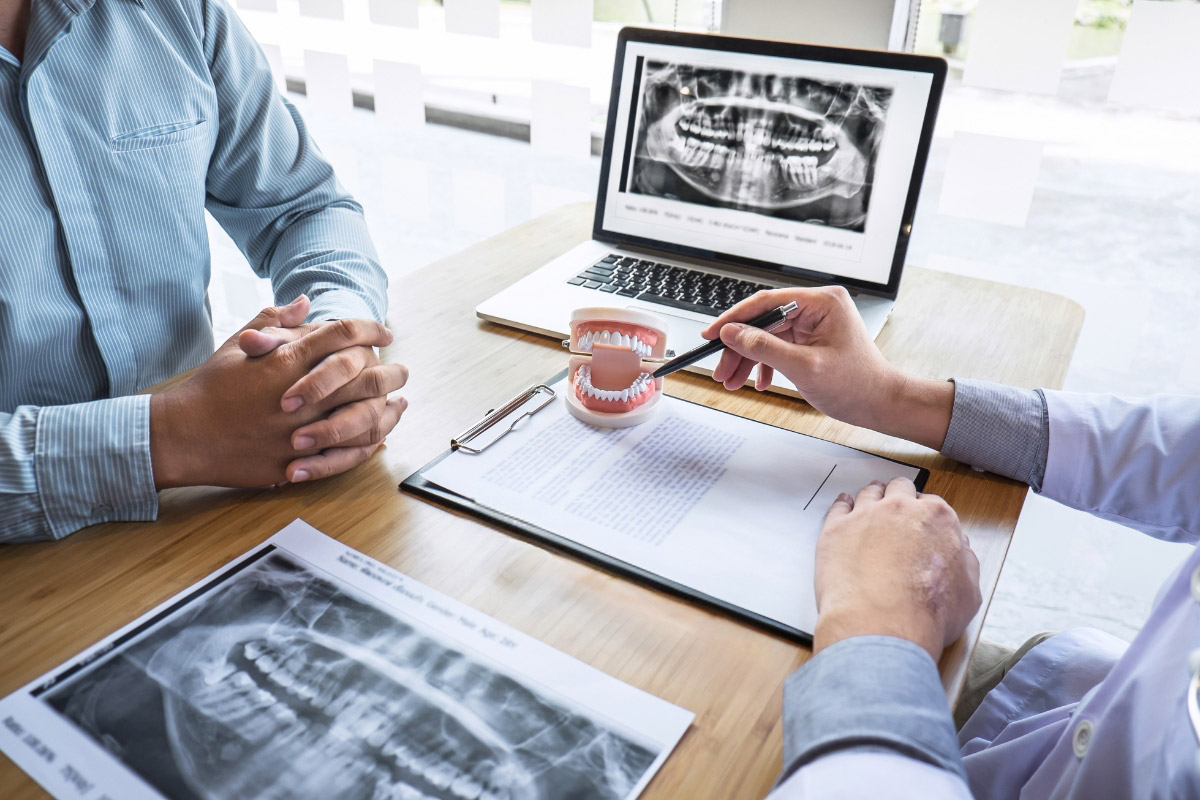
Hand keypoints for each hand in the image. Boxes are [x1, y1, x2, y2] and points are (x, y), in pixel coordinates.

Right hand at [149, 298, 402, 488]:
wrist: (182, 435)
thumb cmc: (210, 388)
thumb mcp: (238, 345)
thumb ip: (274, 320)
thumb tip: (305, 301)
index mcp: (286, 361)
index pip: (343, 335)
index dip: (370, 329)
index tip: (384, 331)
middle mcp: (300, 396)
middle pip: (364, 377)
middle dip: (391, 371)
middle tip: (402, 370)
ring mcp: (300, 432)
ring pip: (362, 419)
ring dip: (387, 410)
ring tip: (399, 403)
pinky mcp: (296, 462)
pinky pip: (345, 456)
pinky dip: (367, 446)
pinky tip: (379, 438)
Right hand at [701, 287, 953, 449]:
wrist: (881, 404)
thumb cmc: (857, 386)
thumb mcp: (804, 368)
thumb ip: (764, 347)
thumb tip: (732, 333)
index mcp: (822, 302)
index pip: (767, 302)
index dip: (735, 319)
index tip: (712, 334)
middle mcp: (818, 307)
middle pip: (764, 321)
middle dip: (739, 348)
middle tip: (721, 370)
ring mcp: (815, 323)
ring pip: (767, 335)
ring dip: (748, 359)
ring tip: (733, 381)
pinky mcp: (811, 339)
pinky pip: (778, 346)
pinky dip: (764, 364)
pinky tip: (758, 381)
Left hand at [812, 478, 981, 661]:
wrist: (882, 624)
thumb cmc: (926, 612)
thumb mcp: (969, 592)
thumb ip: (966, 564)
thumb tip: (961, 552)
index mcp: (936, 518)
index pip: (932, 504)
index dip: (926, 514)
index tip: (922, 523)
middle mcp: (900, 509)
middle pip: (899, 490)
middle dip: (900, 497)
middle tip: (897, 509)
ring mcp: (865, 516)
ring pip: (869, 493)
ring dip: (872, 497)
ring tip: (871, 502)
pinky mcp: (836, 529)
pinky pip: (838, 507)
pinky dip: (842, 505)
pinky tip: (844, 507)